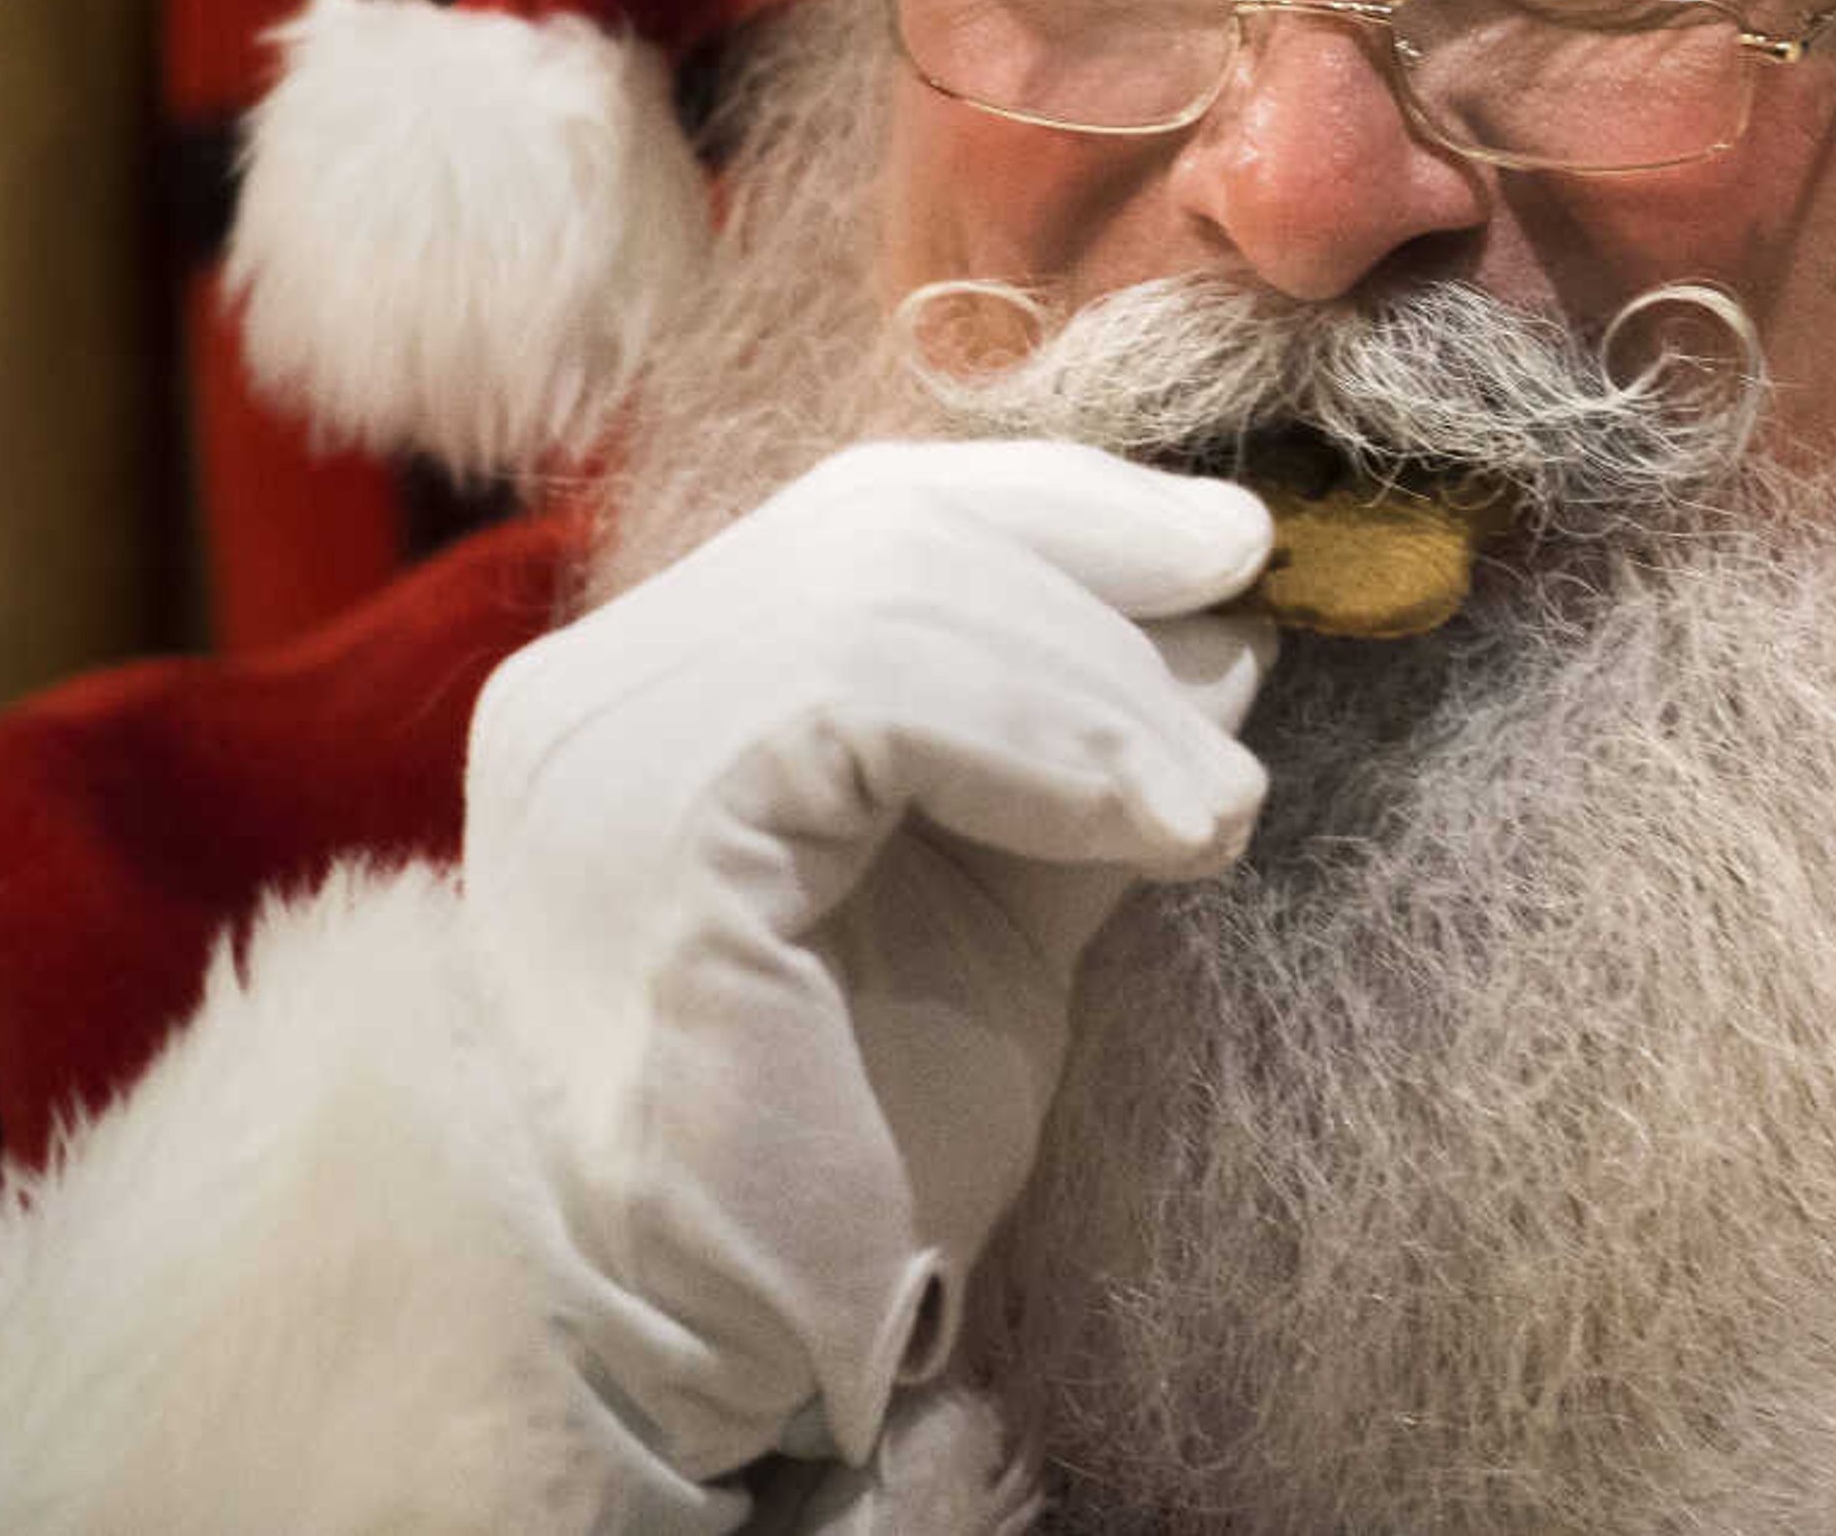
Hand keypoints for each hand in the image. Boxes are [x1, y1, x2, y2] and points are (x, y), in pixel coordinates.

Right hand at [459, 441, 1273, 1485]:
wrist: (749, 1329)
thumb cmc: (862, 1124)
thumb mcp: (1008, 880)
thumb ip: (1080, 740)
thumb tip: (1227, 604)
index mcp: (663, 679)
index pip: (873, 511)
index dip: (1067, 506)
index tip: (1235, 546)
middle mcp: (596, 687)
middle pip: (887, 526)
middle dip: (1101, 595)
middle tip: (1239, 725)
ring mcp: (601, 745)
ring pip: (890, 591)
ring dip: (1100, 693)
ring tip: (1210, 816)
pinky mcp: (647, 822)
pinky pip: (870, 694)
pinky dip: (1044, 745)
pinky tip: (1141, 836)